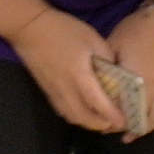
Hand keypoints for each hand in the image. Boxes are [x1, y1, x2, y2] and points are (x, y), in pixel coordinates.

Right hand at [9, 12, 125, 131]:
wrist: (30, 29)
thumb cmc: (64, 30)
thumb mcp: (92, 38)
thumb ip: (106, 57)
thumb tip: (117, 73)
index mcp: (79, 74)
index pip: (96, 102)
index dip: (111, 114)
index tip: (123, 121)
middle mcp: (65, 88)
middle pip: (83, 117)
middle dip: (100, 125)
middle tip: (115, 123)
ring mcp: (54, 92)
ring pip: (71, 117)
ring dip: (88, 123)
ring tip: (102, 120)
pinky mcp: (47, 91)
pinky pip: (63, 111)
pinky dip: (76, 116)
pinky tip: (84, 112)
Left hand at [106, 0, 153, 136]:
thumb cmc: (137, 29)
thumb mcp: (113, 44)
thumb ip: (106, 66)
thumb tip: (97, 81)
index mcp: (133, 81)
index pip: (121, 109)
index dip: (111, 120)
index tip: (103, 125)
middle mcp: (153, 90)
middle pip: (140, 119)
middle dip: (128, 128)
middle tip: (118, 130)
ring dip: (147, 127)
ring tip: (137, 130)